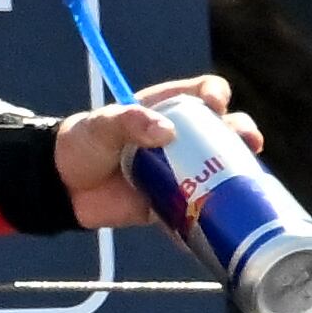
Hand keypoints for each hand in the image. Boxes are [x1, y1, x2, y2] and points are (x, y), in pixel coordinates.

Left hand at [54, 74, 263, 228]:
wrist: (63, 187)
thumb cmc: (83, 143)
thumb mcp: (101, 125)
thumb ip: (128, 121)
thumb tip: (166, 132)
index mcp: (168, 109)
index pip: (203, 93)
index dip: (215, 95)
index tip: (215, 104)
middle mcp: (184, 138)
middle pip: (226, 130)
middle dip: (242, 133)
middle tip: (247, 142)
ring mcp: (183, 170)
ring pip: (223, 169)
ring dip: (241, 173)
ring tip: (248, 178)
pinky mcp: (176, 201)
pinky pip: (202, 208)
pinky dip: (214, 214)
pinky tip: (226, 219)